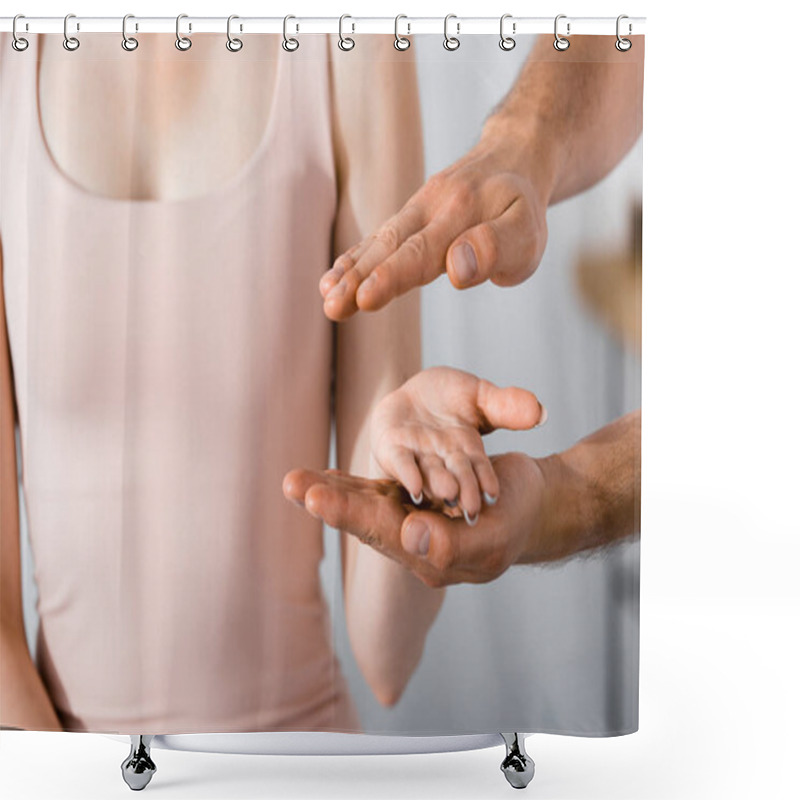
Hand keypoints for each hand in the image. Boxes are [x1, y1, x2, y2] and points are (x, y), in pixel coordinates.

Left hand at [282, 453, 544, 587]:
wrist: (532, 506)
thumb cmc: (520, 518)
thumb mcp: (495, 535)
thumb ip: (454, 545)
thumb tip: (410, 535)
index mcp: (431, 554)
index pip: (383, 533)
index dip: (350, 514)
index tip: (317, 499)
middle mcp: (413, 540)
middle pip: (364, 519)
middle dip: (327, 500)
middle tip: (292, 484)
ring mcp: (411, 519)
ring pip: (363, 504)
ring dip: (328, 491)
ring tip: (293, 480)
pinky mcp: (413, 500)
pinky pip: (376, 492)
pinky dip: (349, 485)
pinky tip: (323, 479)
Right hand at [318, 128, 548, 320]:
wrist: (516, 155)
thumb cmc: (523, 207)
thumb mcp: (528, 231)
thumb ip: (496, 248)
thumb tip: (455, 269)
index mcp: (461, 213)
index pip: (421, 251)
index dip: (391, 276)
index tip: (364, 299)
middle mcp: (432, 206)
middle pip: (390, 245)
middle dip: (358, 278)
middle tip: (331, 307)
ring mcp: (417, 208)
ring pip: (380, 239)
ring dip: (350, 269)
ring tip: (326, 296)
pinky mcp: (411, 215)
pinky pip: (379, 236)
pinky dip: (355, 256)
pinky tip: (333, 278)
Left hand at [369, 367, 544, 524]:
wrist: (413, 393)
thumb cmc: (451, 397)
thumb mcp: (481, 397)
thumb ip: (507, 406)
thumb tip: (539, 412)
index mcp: (466, 453)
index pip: (478, 468)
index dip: (484, 480)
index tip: (493, 496)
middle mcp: (442, 461)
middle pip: (455, 476)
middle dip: (463, 490)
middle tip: (471, 509)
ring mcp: (417, 456)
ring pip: (429, 473)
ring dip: (438, 486)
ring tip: (449, 495)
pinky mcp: (390, 448)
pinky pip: (399, 462)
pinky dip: (408, 474)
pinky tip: (414, 488)